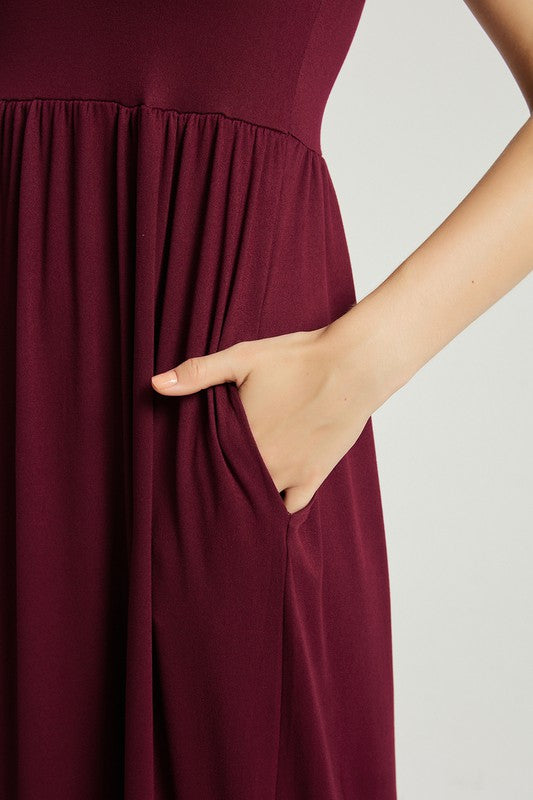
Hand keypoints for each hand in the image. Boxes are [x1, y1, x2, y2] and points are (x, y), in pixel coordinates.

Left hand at [151, 326, 379, 514]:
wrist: (352, 366)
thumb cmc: (298, 358)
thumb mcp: (242, 357)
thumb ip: (198, 373)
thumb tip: (154, 384)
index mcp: (240, 437)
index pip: (204, 467)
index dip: (190, 474)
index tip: (178, 481)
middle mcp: (262, 462)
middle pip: (228, 488)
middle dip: (215, 492)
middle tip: (199, 499)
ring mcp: (290, 473)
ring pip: (257, 502)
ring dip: (244, 503)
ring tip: (229, 506)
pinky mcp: (314, 475)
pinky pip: (292, 507)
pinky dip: (277, 511)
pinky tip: (267, 512)